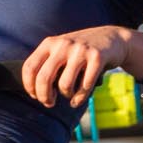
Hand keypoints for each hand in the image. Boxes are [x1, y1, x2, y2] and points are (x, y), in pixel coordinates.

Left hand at [21, 26, 142, 108]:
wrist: (113, 39)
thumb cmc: (81, 52)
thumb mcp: (61, 51)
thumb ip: (47, 65)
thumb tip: (35, 92)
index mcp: (50, 43)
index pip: (29, 67)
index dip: (29, 86)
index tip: (35, 96)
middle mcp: (63, 44)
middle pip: (44, 78)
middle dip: (44, 97)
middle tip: (49, 103)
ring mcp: (80, 50)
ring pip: (65, 85)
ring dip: (66, 96)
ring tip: (69, 95)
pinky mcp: (97, 57)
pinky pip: (84, 86)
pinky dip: (80, 98)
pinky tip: (78, 100)